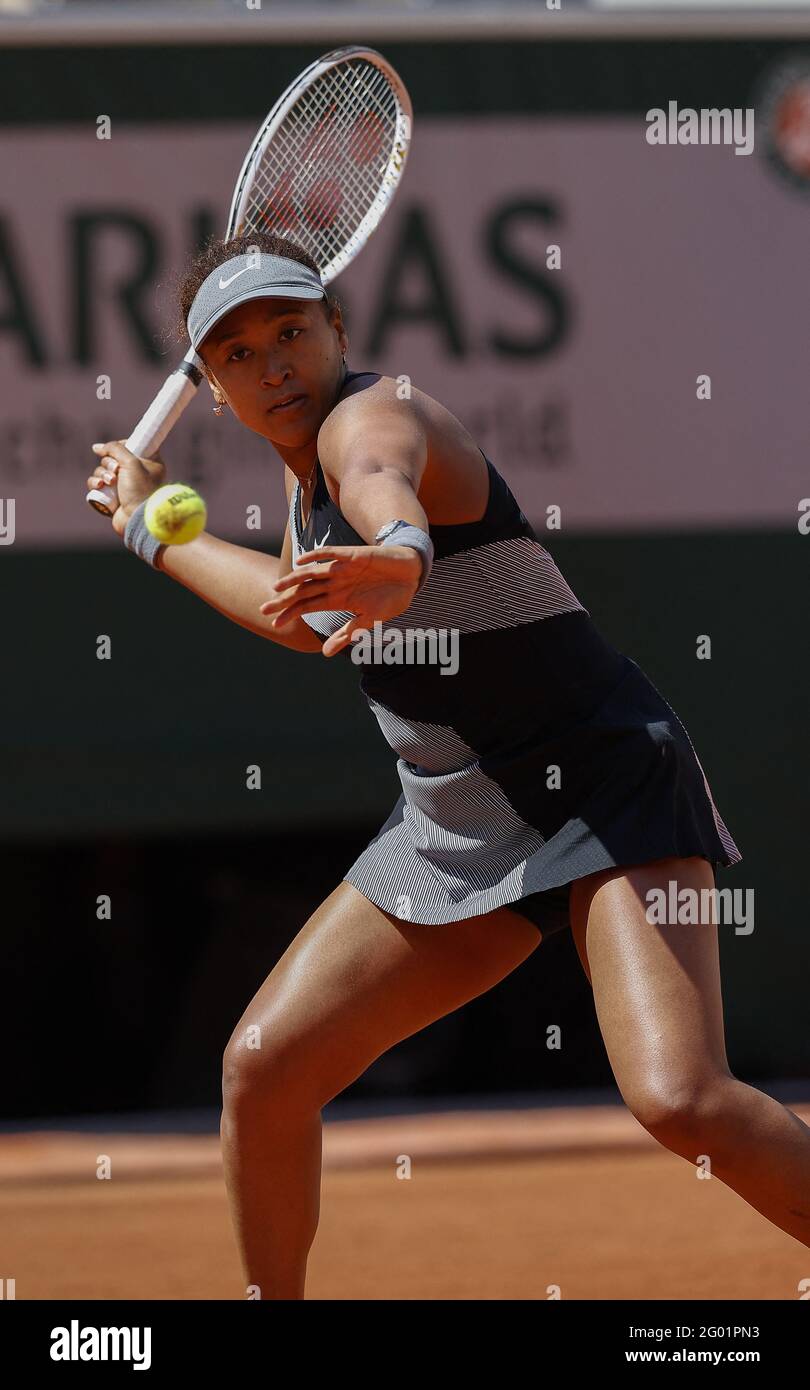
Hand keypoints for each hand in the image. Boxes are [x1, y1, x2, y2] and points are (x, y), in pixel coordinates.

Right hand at [86, 440, 166, 537]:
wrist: (138, 518)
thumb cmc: (140, 490)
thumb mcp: (131, 462)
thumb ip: (114, 448)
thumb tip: (96, 447)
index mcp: (148, 463)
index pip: (131, 446)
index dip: (121, 446)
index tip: (119, 449)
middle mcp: (136, 473)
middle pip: (112, 458)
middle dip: (109, 463)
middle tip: (116, 470)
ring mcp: (123, 486)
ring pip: (102, 470)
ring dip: (101, 474)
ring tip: (109, 482)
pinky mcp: (112, 496)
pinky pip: (97, 484)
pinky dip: (95, 483)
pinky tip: (98, 486)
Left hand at [260, 543, 422, 656]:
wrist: (410, 576)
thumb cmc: (390, 598)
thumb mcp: (368, 620)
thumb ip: (346, 634)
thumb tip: (324, 653)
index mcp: (337, 599)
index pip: (308, 606)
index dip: (291, 613)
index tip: (275, 623)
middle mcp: (335, 584)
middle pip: (304, 591)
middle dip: (284, 600)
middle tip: (264, 608)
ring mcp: (342, 570)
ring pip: (311, 574)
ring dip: (294, 580)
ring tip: (277, 587)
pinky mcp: (352, 556)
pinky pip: (330, 554)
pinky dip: (316, 557)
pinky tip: (301, 563)